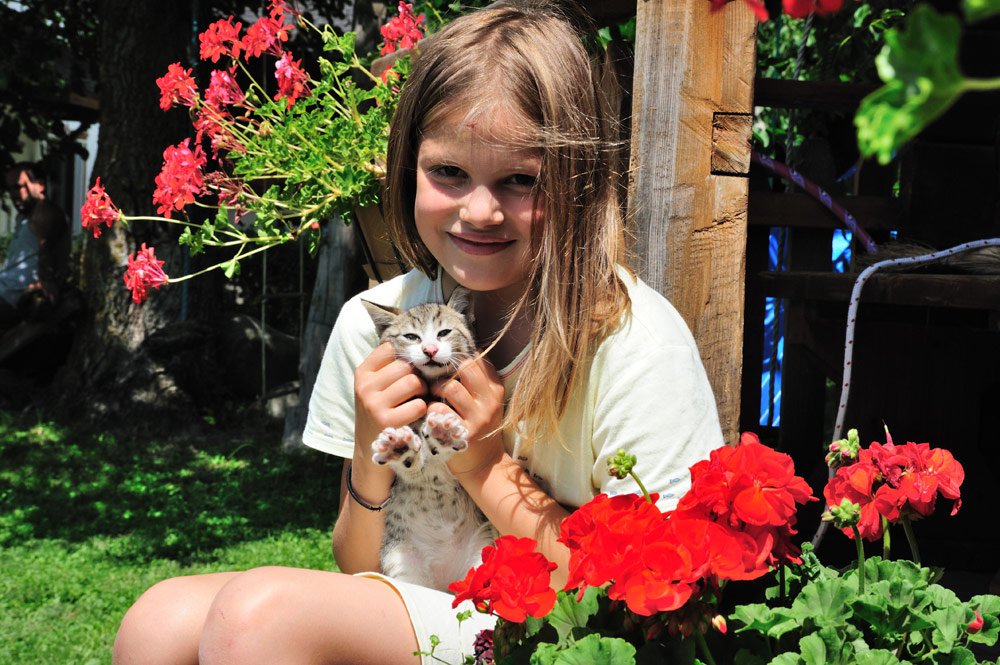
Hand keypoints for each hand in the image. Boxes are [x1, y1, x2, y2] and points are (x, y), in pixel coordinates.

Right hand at [352, 343, 427, 489]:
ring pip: (413, 382)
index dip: (405, 357)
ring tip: (418, 399)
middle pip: (405, 366)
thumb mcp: (375, 386)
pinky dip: (423, 408)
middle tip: (417, 388)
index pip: (390, 348)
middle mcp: (364, 387)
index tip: (408, 369)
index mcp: (362, 373)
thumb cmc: (380, 410)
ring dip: (422, 391)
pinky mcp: (387, 422)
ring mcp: (374, 405)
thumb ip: (389, 366)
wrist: (370, 448)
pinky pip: (418, 405)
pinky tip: (417, 413)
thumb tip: (419, 345)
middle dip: (417, 375)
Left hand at [429, 355, 504, 476]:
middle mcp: (490, 401)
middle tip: (438, 380)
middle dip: (447, 370)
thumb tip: (455, 351)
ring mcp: (478, 418)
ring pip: (450, 387)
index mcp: (495, 388)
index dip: (458, 357)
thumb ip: (475, 380)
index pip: (478, 358)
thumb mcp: (485, 401)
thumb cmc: (478, 426)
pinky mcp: (463, 433)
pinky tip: (432, 413)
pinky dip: (431, 409)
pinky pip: (439, 410)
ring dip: (436, 389)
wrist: (484, 464)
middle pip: (466, 367)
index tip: (447, 364)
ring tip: (433, 395)